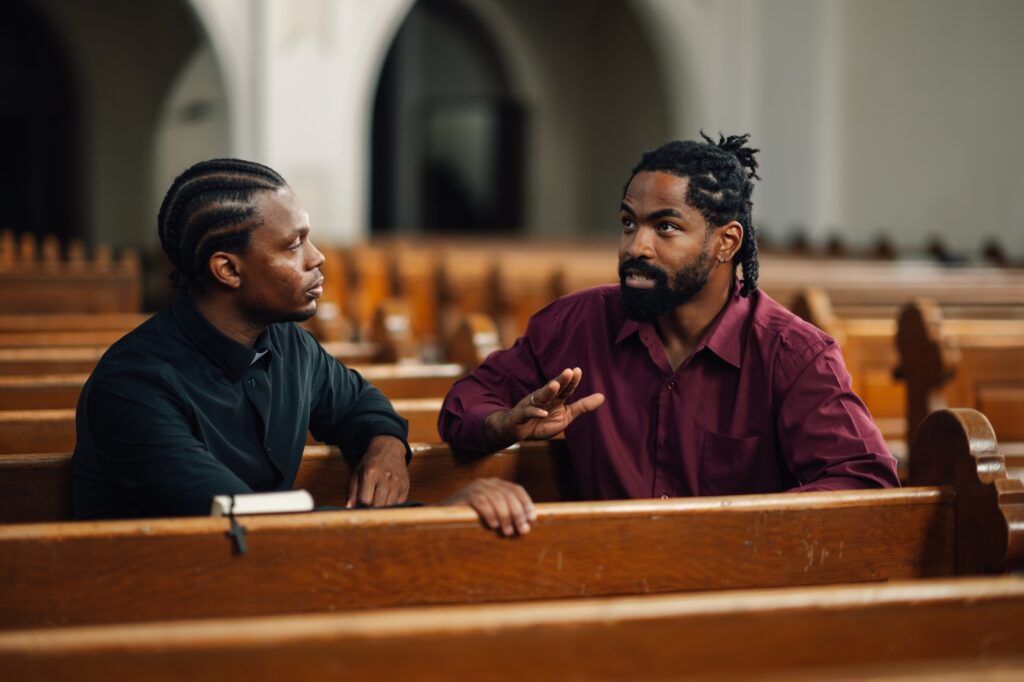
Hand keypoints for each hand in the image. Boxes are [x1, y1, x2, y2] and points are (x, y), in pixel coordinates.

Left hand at [346, 435, 409, 507]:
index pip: (365, 500)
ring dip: (381, 509)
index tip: (358, 509)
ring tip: (376, 504)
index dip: (360, 507)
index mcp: (371, 473)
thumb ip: (352, 492)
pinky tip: (386, 501)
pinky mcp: (405, 487)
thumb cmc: (371, 463)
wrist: (389, 449)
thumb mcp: (357, 473)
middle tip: (367, 508)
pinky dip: (391, 506)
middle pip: (378, 505)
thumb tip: (348, 509)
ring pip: (389, 507)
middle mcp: (386, 478)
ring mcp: (397, 483)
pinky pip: (398, 504)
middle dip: (371, 510)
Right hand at [442, 478, 536, 535]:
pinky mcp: (465, 495)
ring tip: (507, 532)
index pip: (516, 489)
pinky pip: (482, 502)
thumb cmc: (470, 516)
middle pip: (509, 495)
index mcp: (496, 484)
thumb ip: (505, 513)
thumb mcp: (490, 512)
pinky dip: (490, 514)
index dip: (526, 503)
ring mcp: (476, 487)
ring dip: (505, 517)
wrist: (442, 514)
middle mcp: (487, 482)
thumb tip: (525, 525)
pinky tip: (493, 525)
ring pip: (497, 499)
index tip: (532, 518)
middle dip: (518, 513)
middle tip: (522, 530)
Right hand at [484, 367, 604, 449]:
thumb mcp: (566, 416)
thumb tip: (602, 396)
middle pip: (553, 388)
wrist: (519, 432)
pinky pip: (529, 412)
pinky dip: (536, 412)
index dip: (571, 381)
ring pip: (540, 396)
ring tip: (555, 385)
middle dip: (560, 380)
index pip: (565, 388)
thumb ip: (582, 406)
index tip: (578, 370)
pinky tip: (543, 413)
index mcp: (556, 398)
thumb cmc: (543, 422)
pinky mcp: (521, 415)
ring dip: (548, 391)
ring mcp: (531, 405)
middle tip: (568, 371)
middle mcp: (543, 398)